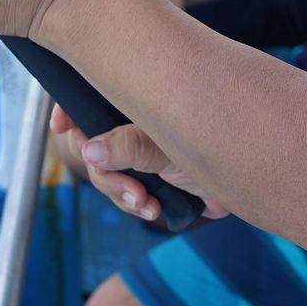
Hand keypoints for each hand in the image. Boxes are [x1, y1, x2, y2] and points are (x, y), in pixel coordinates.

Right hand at [49, 106, 224, 224]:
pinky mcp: (145, 176)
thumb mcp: (167, 142)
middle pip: (87, 143)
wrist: (246, 175)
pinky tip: (154, 209)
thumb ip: (129, 144)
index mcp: (133, 99)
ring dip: (120, 193)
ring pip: (102, 172)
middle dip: (102, 171)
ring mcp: (136, 150)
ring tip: (147, 203)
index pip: (88, 96)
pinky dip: (133, 203)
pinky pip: (121, 193)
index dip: (67, 108)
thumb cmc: (213, 140)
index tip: (60, 126)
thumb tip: (88, 151)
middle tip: (128, 188)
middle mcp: (131, 122)